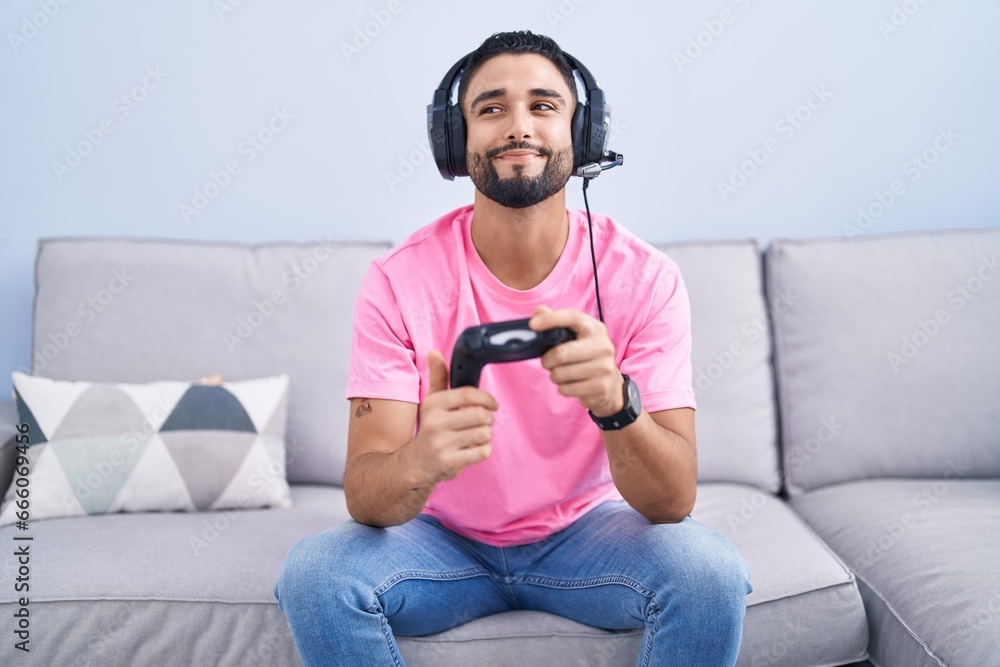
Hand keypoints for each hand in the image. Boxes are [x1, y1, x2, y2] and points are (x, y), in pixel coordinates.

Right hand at [403, 349, 498, 487]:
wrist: (415, 463)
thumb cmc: (430, 426)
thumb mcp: (432, 401)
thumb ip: (438, 377)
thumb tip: (434, 351)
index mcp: (433, 404)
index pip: (469, 394)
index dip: (487, 398)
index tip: (493, 404)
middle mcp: (435, 423)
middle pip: (481, 415)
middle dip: (488, 419)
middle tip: (483, 421)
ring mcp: (442, 444)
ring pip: (484, 434)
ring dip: (485, 435)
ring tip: (475, 435)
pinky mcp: (450, 463)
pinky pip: (483, 452)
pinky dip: (483, 450)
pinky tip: (472, 449)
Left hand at [528, 305, 623, 416]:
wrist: (610, 384)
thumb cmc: (586, 355)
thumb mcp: (576, 336)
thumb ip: (557, 322)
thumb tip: (539, 311)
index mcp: (595, 328)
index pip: (573, 317)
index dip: (551, 319)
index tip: (533, 325)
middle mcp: (603, 346)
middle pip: (561, 353)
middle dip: (547, 360)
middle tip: (548, 361)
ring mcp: (604, 368)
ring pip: (560, 374)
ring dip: (554, 375)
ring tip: (562, 373)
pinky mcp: (600, 387)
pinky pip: (565, 389)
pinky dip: (562, 388)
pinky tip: (572, 384)